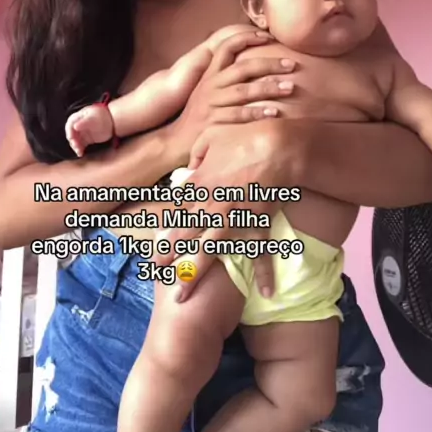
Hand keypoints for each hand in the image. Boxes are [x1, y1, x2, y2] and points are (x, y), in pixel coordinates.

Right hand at [65, 105, 113, 156]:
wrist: (113, 122)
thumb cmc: (103, 116)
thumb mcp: (94, 118)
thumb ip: (84, 122)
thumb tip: (75, 126)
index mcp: (78, 117)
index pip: (70, 124)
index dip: (69, 131)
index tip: (71, 138)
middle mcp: (78, 125)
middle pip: (71, 134)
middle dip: (72, 140)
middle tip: (76, 146)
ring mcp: (82, 133)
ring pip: (75, 141)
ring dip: (75, 146)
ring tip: (79, 151)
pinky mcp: (86, 140)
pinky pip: (80, 145)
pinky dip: (80, 149)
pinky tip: (80, 154)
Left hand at [157, 119, 305, 300]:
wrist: (279, 146)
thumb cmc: (244, 136)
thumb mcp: (211, 136)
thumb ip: (196, 155)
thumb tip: (190, 171)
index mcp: (200, 184)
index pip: (176, 210)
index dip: (162, 227)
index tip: (152, 243)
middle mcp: (213, 206)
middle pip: (185, 235)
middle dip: (169, 255)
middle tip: (155, 273)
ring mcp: (235, 219)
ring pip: (211, 250)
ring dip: (196, 273)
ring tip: (182, 295)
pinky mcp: (259, 224)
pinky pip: (262, 251)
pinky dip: (265, 271)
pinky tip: (266, 292)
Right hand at [167, 30, 295, 163]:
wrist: (176, 140)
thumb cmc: (200, 115)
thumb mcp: (209, 91)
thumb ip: (227, 78)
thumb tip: (258, 67)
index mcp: (210, 75)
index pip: (226, 47)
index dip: (247, 38)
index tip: (269, 36)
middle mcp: (210, 86)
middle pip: (242, 68)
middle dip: (269, 65)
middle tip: (292, 64)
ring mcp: (210, 104)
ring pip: (242, 92)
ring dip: (268, 89)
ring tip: (290, 87)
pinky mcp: (212, 123)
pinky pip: (238, 116)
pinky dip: (257, 113)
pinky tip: (275, 113)